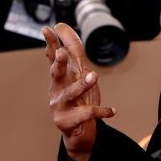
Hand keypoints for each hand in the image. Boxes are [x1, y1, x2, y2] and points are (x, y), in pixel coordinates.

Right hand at [45, 23, 115, 160]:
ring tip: (93, 76)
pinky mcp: (67, 122)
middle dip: (59, 63)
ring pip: (70, 93)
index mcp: (60, 77)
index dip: (50, 43)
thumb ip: (73, 52)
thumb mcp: (78, 74)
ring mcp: (59, 106)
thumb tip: (62, 27)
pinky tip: (113, 110)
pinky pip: (86, 113)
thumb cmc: (79, 100)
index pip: (53, 57)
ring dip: (81, 84)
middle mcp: (56, 89)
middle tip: (62, 53)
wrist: (79, 133)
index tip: (47, 29)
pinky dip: (101, 110)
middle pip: (56, 74)